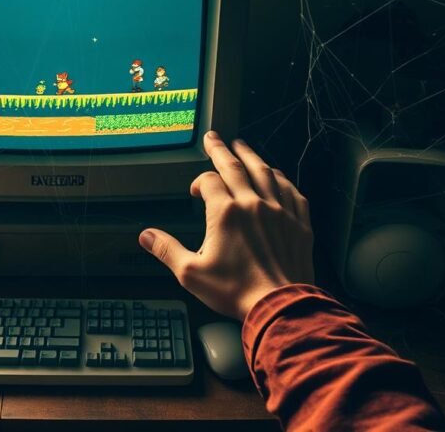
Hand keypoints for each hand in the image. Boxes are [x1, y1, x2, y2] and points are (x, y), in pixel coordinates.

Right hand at [139, 132, 313, 320]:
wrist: (280, 306)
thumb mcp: (191, 273)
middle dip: (222, 150)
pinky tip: (277, 177)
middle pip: (235, 166)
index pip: (208, 181)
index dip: (199, 182)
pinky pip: (291, 190)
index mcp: (226, 213)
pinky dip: (281, 179)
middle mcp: (253, 204)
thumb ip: (167, 250)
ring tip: (244, 147)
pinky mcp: (298, 223)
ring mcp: (279, 211)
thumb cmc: (237, 291)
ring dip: (252, 157)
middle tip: (214, 138)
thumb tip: (147, 236)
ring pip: (265, 172)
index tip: (196, 192)